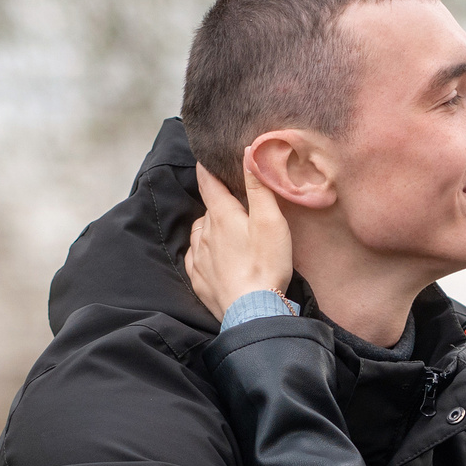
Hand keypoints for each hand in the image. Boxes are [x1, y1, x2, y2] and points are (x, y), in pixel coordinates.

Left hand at [185, 162, 293, 320]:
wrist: (253, 312)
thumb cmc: (265, 264)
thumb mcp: (270, 220)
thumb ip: (258, 186)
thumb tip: (248, 153)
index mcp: (222, 216)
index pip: (209, 185)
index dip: (207, 171)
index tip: (204, 161)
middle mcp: (204, 234)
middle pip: (209, 211)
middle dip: (218, 205)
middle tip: (235, 207)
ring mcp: (199, 258)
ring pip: (200, 233)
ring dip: (210, 229)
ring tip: (226, 233)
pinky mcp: (199, 280)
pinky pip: (196, 258)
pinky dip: (203, 252)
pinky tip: (213, 257)